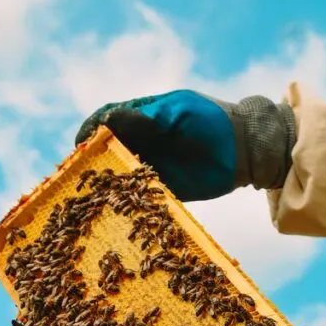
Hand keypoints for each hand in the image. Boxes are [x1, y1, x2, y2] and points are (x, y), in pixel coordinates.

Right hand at [74, 90, 295, 201]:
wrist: (246, 149)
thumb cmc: (212, 123)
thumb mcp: (178, 115)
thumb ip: (146, 120)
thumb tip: (108, 121)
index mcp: (143, 117)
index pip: (107, 121)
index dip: (90, 132)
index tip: (80, 144)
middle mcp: (144, 142)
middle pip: (108, 151)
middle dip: (92, 163)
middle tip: (79, 177)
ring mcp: (154, 166)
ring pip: (122, 176)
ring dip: (107, 186)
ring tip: (92, 197)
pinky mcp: (166, 189)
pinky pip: (142, 197)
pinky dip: (130, 203)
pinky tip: (119, 210)